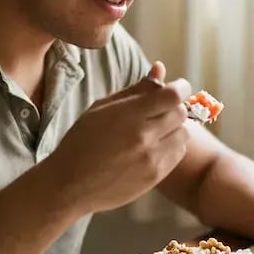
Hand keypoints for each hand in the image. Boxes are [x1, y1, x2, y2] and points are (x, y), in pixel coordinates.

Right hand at [46, 62, 190, 213]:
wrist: (70, 185)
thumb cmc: (81, 142)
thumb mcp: (101, 108)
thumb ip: (135, 89)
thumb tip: (160, 68)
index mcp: (129, 115)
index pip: (173, 95)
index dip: (180, 87)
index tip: (178, 86)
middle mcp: (144, 137)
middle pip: (181, 113)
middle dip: (174, 106)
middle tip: (161, 109)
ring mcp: (152, 159)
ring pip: (184, 134)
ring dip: (175, 127)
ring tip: (155, 130)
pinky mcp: (155, 176)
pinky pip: (178, 153)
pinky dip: (172, 146)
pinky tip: (153, 146)